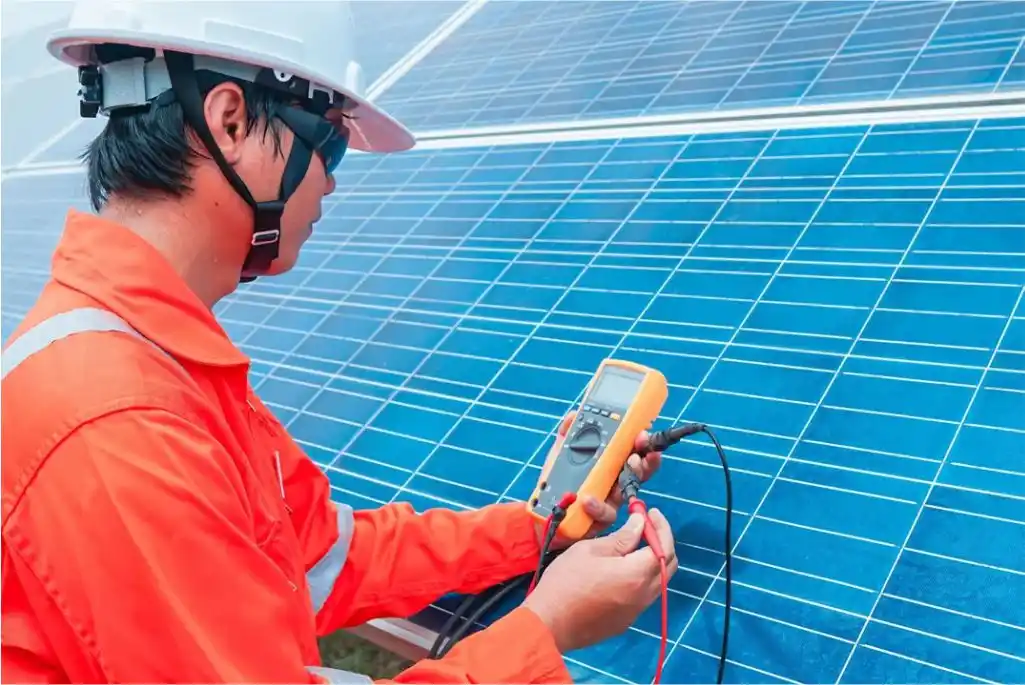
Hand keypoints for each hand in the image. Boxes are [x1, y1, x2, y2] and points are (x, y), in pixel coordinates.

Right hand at [523, 508, 677, 652]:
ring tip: (634, 545)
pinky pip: (643, 595)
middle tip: (646, 526)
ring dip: (652, 561)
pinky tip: (622, 569)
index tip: (650, 512)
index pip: (664, 547)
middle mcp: (644, 595)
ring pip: (658, 582)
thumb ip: (622, 537)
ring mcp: (635, 611)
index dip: (661, 527)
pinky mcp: (625, 621)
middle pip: (668, 566)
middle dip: (662, 542)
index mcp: (637, 574)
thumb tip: (640, 523)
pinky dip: (641, 577)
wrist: (549, 623)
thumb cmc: (566, 581)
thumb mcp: (591, 550)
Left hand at [539, 411, 663, 549]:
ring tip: (629, 464)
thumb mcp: (560, 454)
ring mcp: (610, 502)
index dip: (642, 443)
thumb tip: (574, 414)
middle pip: (639, 471)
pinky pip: (605, 513)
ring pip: (628, 492)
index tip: (644, 431)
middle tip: (642, 449)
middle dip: (646, 460)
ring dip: (632, 476)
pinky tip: (588, 499)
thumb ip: (567, 434)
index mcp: (609, 465)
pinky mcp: (599, 521)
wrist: (541, 513)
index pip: (632, 452)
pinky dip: (598, 506)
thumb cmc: (557, 482)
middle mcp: (614, 483)